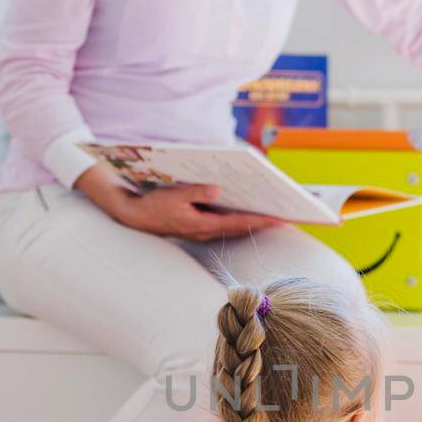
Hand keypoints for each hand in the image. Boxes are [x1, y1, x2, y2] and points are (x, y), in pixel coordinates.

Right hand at [87, 174, 285, 240]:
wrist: (136, 217)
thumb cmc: (154, 205)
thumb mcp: (174, 195)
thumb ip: (196, 192)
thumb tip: (217, 189)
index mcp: (203, 224)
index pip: (238, 223)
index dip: (260, 221)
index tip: (279, 219)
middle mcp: (206, 231)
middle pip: (241, 228)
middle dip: (263, 223)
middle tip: (285, 218)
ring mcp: (203, 232)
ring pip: (235, 229)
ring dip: (254, 224)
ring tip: (273, 216)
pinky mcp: (200, 228)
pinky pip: (225, 226)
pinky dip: (240, 221)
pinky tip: (248, 213)